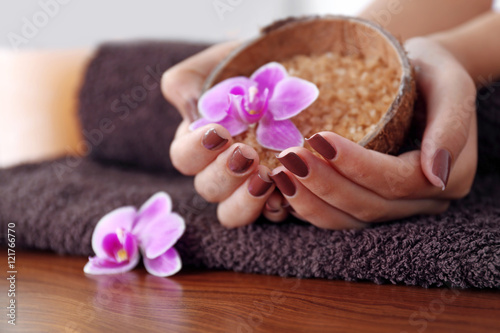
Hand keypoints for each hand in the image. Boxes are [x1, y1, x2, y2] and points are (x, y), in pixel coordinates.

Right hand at [162, 42, 288, 226]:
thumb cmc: (248, 65)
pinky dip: (276, 207)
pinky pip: (272, 214)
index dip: (195, 152)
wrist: (293, 66)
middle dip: (224, 175)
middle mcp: (220, 169)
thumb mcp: (213, 64)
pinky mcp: (279, 193)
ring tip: (265, 177)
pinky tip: (286, 190)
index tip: (219, 133)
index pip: (183, 158)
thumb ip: (186, 84)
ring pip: (232, 214)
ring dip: (245, 200)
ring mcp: (249, 185)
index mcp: (198, 142)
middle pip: (208, 190)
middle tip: (246, 154)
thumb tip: (189, 116)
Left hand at [270, 37, 477, 228]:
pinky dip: (309, 206)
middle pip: (369, 206)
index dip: (357, 165)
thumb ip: (451, 125)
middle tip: (289, 157)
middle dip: (325, 184)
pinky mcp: (370, 203)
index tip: (319, 139)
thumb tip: (437, 175)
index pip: (397, 181)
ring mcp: (395, 207)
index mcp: (451, 176)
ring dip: (311, 201)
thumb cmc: (434, 73)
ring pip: (350, 220)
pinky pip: (338, 216)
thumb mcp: (451, 84)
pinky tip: (284, 187)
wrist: (420, 78)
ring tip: (280, 174)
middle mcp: (423, 200)